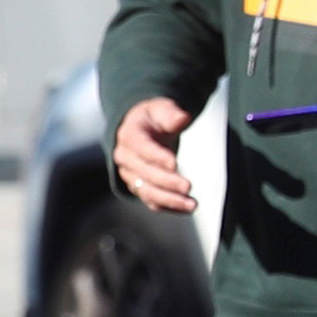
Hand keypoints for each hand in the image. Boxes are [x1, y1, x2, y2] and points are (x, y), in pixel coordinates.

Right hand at [113, 96, 197, 212]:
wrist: (138, 129)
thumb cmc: (152, 118)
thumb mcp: (160, 108)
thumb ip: (170, 113)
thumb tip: (182, 119)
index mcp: (129, 136)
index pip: (142, 148)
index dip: (157, 157)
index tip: (175, 164)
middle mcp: (125, 158)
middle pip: (144, 173)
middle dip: (166, 182)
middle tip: (188, 187)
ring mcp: (129, 175)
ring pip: (146, 191)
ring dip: (168, 199)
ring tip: (191, 204)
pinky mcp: (137, 186)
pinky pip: (150, 199)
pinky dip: (167, 206)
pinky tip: (184, 208)